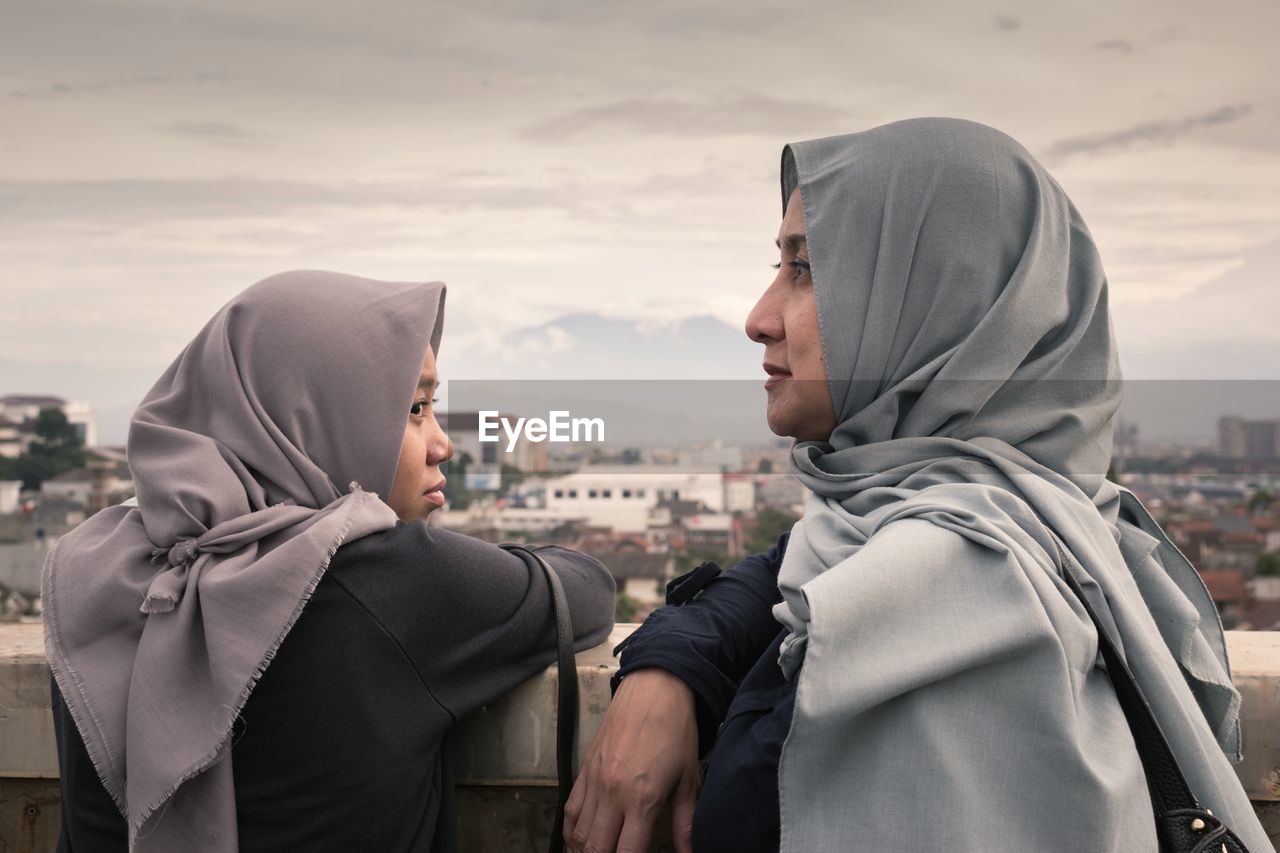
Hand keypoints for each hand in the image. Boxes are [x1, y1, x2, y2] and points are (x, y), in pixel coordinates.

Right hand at [564, 667, 699, 852]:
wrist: (654, 688)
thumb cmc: (676, 731)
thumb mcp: (690, 779)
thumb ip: (685, 824)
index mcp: (642, 799)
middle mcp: (613, 794)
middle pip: (595, 851)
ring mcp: (594, 781)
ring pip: (578, 835)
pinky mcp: (584, 769)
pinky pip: (570, 810)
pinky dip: (571, 833)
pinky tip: (578, 843)